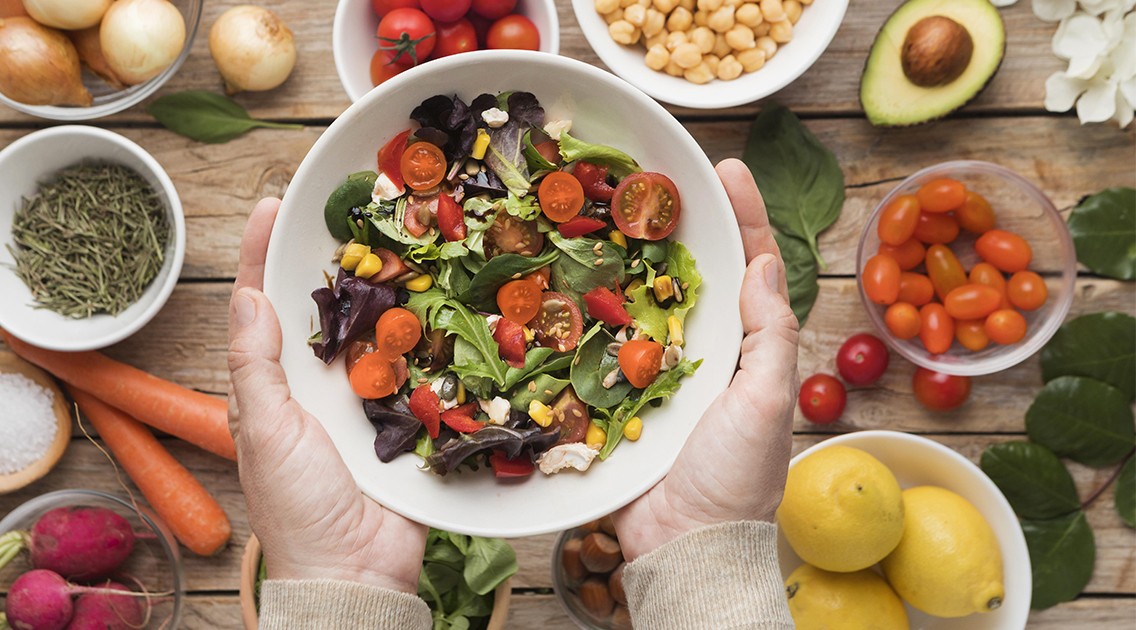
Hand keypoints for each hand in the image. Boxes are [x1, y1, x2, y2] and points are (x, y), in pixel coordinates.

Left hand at [227, 198, 427, 592]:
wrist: (356, 570)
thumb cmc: (296, 506)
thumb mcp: (264, 430)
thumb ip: (255, 365)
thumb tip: (247, 295)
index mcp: (274, 383)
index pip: (262, 305)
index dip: (261, 255)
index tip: (271, 206)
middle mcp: (320, 382)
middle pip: (324, 306)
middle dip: (334, 256)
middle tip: (353, 205)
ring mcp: (367, 397)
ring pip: (376, 327)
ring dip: (388, 286)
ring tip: (403, 234)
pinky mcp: (409, 414)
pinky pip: (420, 365)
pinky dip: (430, 331)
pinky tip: (444, 294)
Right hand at [613, 159, 799, 559]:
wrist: (682, 544)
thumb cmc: (735, 478)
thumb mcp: (765, 402)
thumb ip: (768, 336)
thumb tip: (762, 266)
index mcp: (744, 348)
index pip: (750, 268)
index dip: (743, 215)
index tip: (727, 168)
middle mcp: (700, 351)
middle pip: (690, 272)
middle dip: (674, 223)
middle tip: (648, 174)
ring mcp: (652, 371)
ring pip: (637, 299)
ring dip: (622, 256)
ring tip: (601, 207)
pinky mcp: (612, 395)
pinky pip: (596, 343)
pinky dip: (581, 310)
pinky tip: (562, 277)